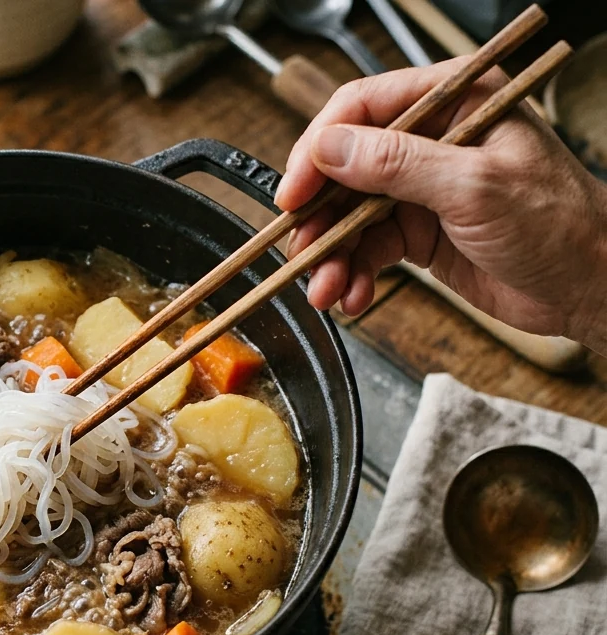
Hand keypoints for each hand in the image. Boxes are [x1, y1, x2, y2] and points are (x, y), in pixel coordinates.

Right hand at [274, 58, 606, 354]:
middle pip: (345, 167)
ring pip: (349, 214)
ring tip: (326, 291)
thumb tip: (330, 148)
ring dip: (331, 256)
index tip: (293, 192)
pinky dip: (353, 274)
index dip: (319, 148)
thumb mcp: (474, 187)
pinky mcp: (417, 231)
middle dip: (319, 216)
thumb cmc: (558, 225)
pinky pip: (366, 248)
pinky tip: (352, 296)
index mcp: (455, 102)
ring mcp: (421, 187)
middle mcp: (432, 139)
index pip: (363, 108)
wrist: (588, 287)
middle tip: (301, 251)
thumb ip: (397, 165)